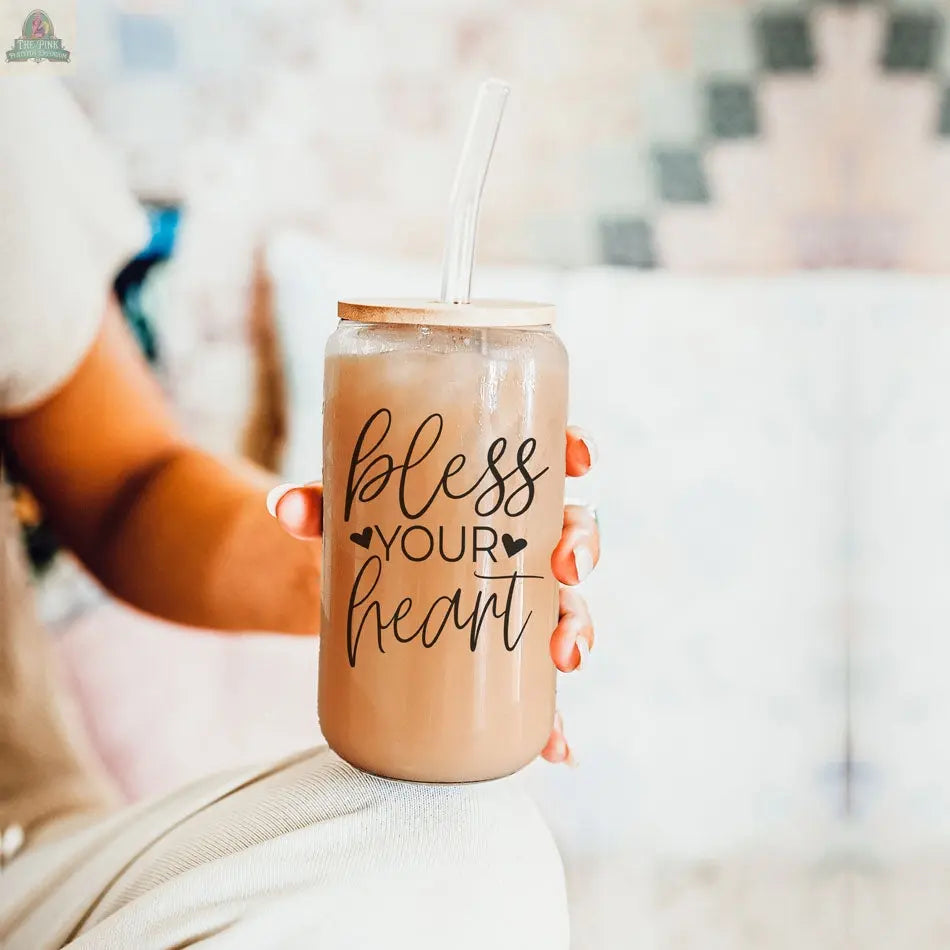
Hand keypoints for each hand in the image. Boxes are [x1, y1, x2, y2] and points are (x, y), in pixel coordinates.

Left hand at [267, 425, 599, 766]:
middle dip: (583, 548)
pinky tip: (556, 747)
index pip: (545, 462)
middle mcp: (514, 543)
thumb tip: (283, 507)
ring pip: (567, 606)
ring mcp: (514, 599)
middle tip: (567, 568)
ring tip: (565, 657)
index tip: (580, 461)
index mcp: (490, 492)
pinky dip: (553, 720)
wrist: (353, 592)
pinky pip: (538, 686)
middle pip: (570, 534)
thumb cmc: (365, 535)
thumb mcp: (344, 517)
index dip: (574, 452)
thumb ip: (317, 507)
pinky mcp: (501, 654)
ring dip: (579, 630)